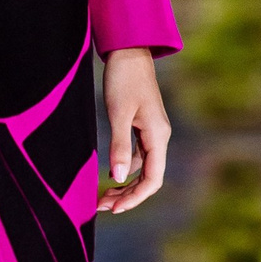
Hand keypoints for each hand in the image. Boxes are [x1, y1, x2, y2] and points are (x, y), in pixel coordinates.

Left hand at [99, 47, 169, 213]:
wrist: (129, 52)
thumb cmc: (123, 79)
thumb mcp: (119, 113)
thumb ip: (119, 146)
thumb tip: (119, 177)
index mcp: (158, 136)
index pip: (152, 180)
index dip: (134, 198)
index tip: (114, 209)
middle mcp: (159, 138)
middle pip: (149, 179)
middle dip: (127, 196)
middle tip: (101, 207)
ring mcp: (152, 133)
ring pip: (143, 169)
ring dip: (124, 185)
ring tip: (102, 197)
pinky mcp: (143, 127)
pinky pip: (138, 157)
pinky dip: (124, 169)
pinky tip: (110, 174)